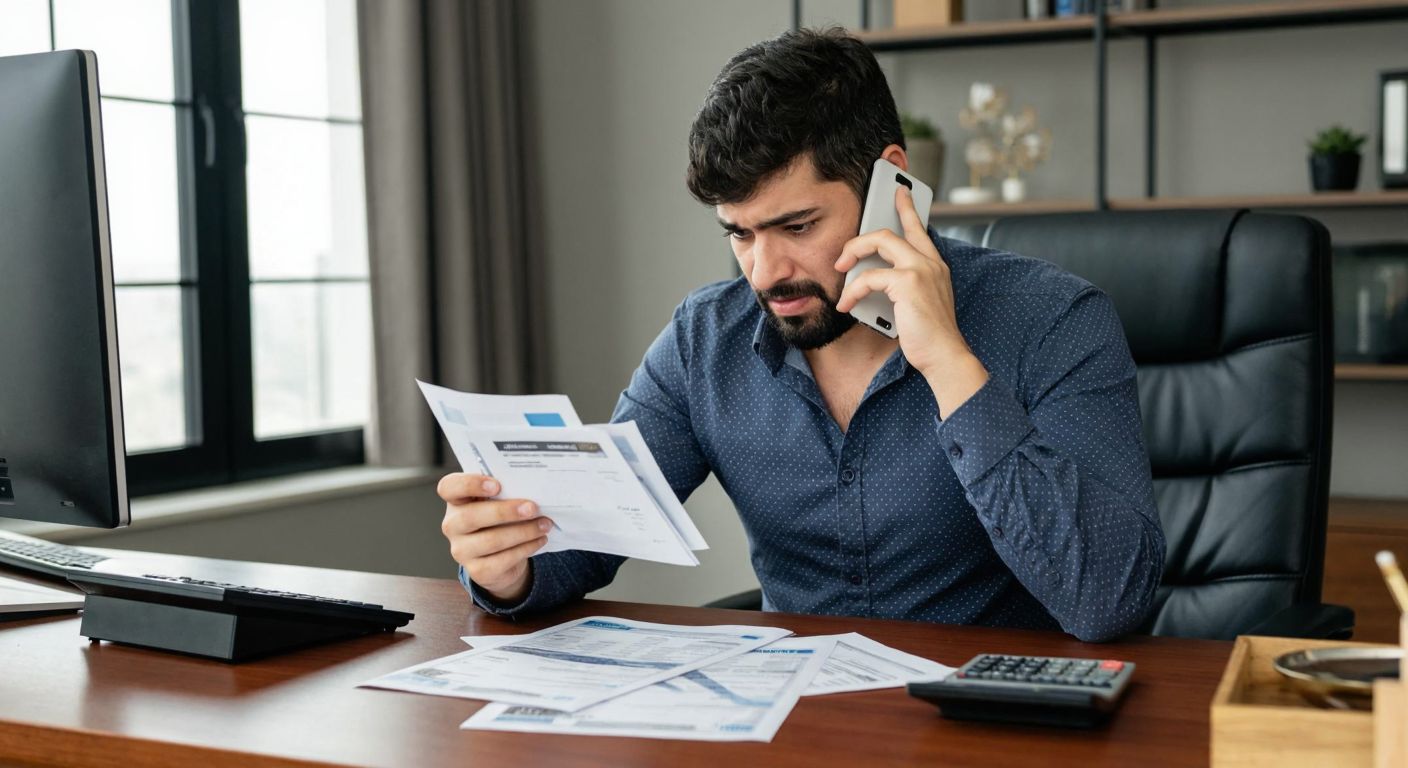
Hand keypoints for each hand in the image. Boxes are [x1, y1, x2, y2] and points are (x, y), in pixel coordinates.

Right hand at [438, 473, 549, 603]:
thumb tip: (532, 489)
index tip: (497, 485)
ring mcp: (461, 550)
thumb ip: (505, 492)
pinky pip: (503, 559)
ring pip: (491, 540)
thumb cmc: (498, 520)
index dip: (470, 484)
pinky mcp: (477, 570)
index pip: (448, 487)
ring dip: (523, 531)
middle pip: (471, 517)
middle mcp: (452, 525)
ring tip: (544, 524)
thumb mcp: (497, 502)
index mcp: (455, 500)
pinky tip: (539, 539)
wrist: (499, 557)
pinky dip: (526, 548)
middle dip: (505, 512)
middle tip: (532, 508)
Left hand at [834, 186, 987, 415]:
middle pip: (891, 231)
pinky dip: (852, 290)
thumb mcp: (916, 304)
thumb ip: (900, 286)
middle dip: (861, 237)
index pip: (919, 228)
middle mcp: (930, 262)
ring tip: (840, 272)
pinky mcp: (908, 283)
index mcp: (935, 266)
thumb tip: (869, 280)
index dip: (907, 208)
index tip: (899, 192)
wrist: (944, 355)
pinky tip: (846, 304)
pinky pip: (869, 277)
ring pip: (879, 242)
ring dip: (853, 254)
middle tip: (844, 254)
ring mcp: (921, 269)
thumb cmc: (929, 337)